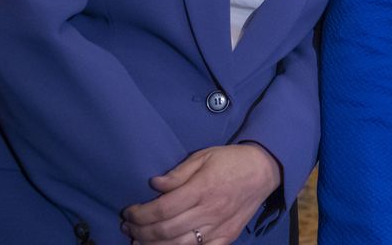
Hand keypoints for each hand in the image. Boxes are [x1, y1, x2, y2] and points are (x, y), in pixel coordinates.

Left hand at [121, 143, 280, 244]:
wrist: (264, 171)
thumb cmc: (231, 161)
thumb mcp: (204, 156)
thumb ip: (178, 172)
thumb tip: (154, 184)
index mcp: (202, 188)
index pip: (162, 209)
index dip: (140, 214)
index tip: (128, 212)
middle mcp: (209, 211)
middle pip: (166, 230)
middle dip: (140, 231)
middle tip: (128, 228)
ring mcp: (218, 227)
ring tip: (139, 241)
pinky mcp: (226, 237)